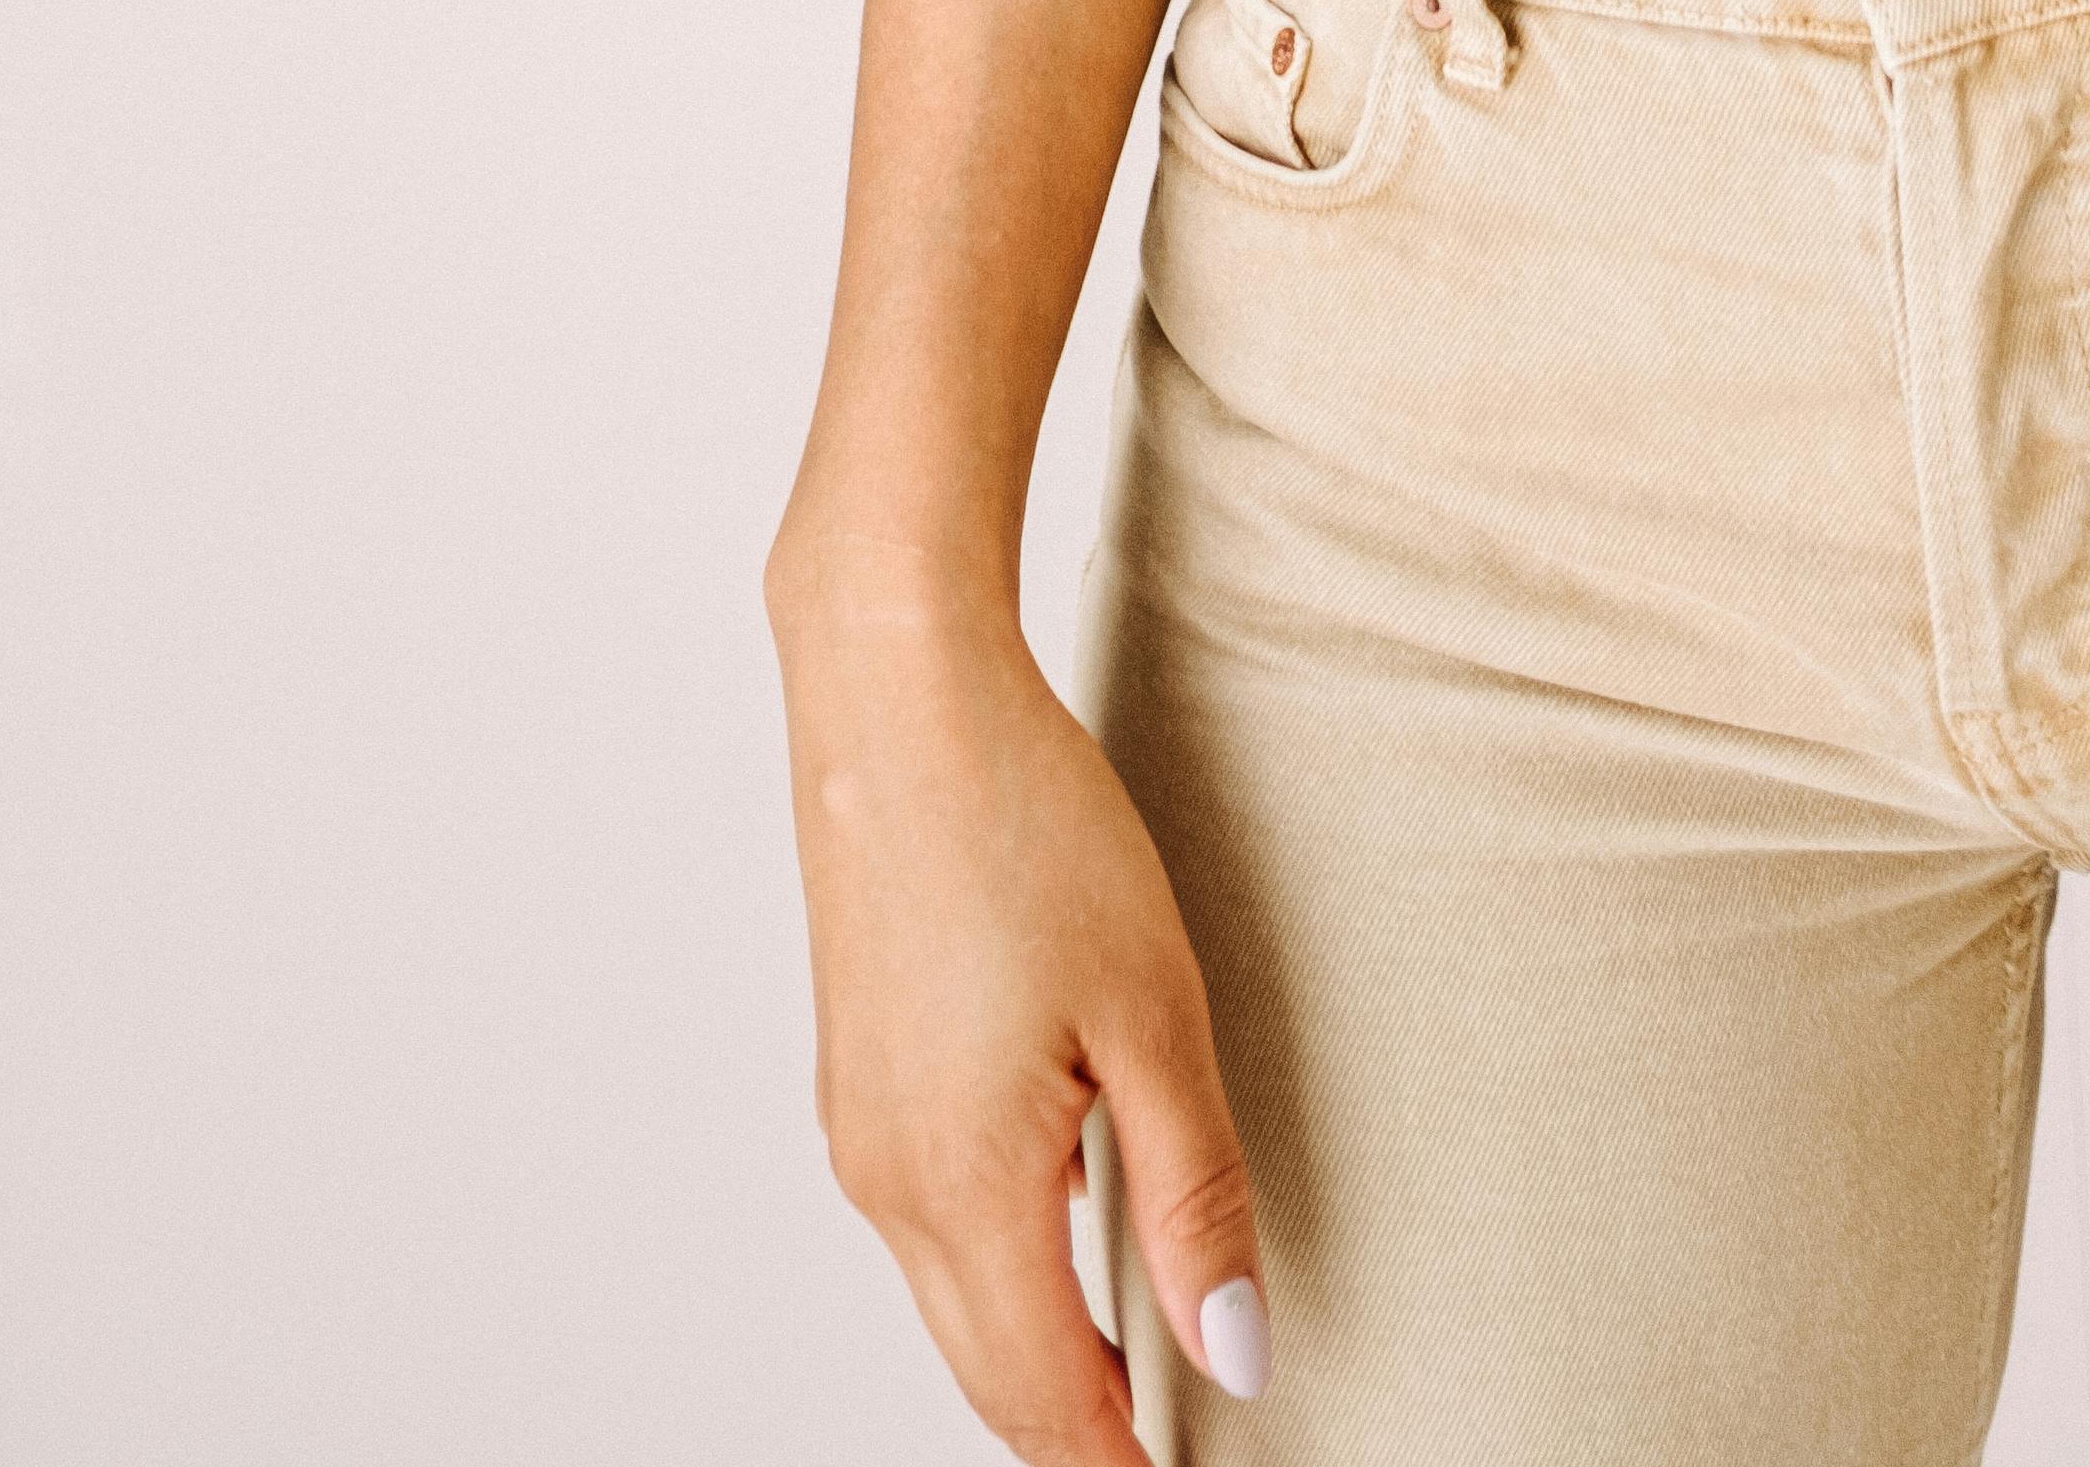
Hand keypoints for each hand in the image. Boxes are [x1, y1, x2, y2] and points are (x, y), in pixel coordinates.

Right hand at [777, 562, 1267, 1458]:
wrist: (896, 698)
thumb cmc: (1026, 827)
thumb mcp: (1151, 1012)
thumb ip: (1192, 1195)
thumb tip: (1234, 1351)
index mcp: (964, 1186)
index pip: (1047, 1397)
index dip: (1116, 1462)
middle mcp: (889, 1184)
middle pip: (989, 1373)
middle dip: (1072, 1431)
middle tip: (1161, 1447)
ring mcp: (859, 1132)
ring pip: (952, 1303)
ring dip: (1033, 1349)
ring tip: (1133, 1364)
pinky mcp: (856, 1078)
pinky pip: (926, 1225)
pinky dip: (995, 1267)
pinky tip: (1064, 1229)